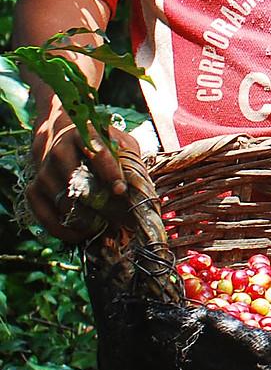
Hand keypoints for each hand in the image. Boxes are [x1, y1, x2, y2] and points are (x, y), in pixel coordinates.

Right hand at [27, 111, 137, 241]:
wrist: (60, 139)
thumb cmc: (99, 145)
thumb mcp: (119, 143)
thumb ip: (129, 159)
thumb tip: (138, 186)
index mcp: (83, 134)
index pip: (96, 152)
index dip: (109, 172)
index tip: (120, 190)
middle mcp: (58, 152)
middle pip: (77, 182)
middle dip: (100, 202)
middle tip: (120, 217)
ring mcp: (43, 172)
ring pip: (64, 203)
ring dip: (86, 219)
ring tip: (107, 227)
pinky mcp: (33, 191)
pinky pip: (46, 217)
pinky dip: (65, 230)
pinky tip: (83, 234)